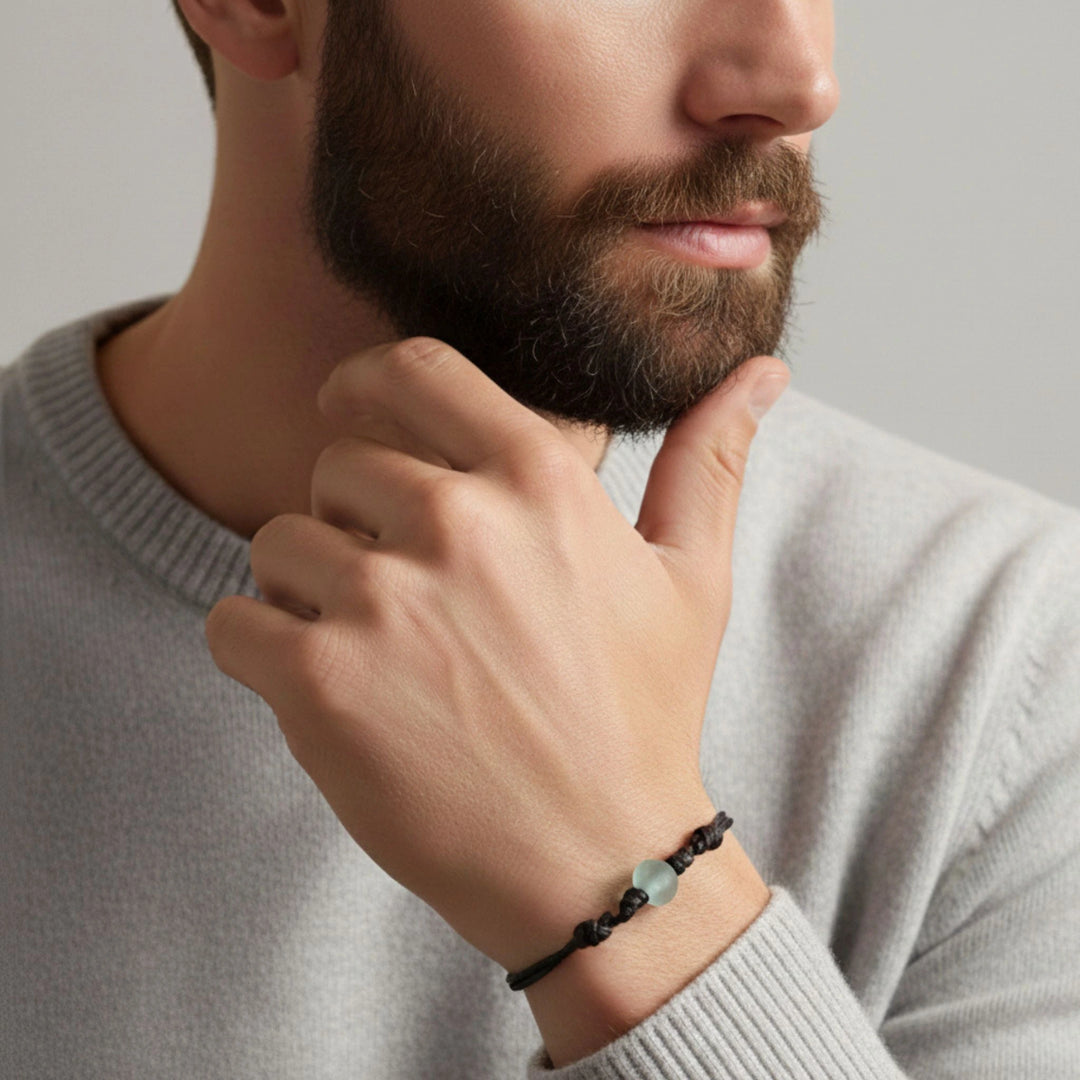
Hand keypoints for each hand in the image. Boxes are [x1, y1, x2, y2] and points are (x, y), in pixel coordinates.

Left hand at [203, 336, 788, 970]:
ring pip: (277, 544)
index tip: (347, 409)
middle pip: (334, 465)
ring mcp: (383, 600)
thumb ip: (710, 461)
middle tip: (394, 590)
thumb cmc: (645, 717)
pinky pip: (235, 622)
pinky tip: (324, 689)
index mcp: (539, 478)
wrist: (601, 863)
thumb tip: (765, 372)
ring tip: (370, 652)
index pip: (413, 370)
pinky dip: (258, 649)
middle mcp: (457, 521)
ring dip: (303, 590)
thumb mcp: (694, 579)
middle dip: (348, 517)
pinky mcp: (321, 681)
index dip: (363, 384)